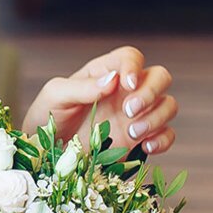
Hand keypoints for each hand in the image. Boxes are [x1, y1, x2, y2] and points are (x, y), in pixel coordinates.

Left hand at [21, 46, 177, 154]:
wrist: (44, 156)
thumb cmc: (46, 118)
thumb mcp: (55, 96)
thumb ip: (81, 87)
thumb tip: (112, 79)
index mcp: (104, 73)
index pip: (131, 57)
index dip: (134, 66)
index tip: (127, 84)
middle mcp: (125, 92)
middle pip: (160, 76)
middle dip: (151, 91)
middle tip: (129, 110)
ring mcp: (135, 116)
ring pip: (168, 105)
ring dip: (157, 117)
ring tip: (132, 132)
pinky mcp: (140, 141)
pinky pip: (167, 135)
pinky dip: (163, 140)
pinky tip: (146, 146)